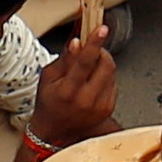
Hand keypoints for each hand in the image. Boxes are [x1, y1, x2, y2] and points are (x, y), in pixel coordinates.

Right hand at [31, 32, 119, 147]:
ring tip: (88, 69)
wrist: (54, 131)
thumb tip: (77, 42)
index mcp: (69, 91)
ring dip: (102, 64)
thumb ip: (65, 59)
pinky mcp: (109, 109)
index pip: (85, 62)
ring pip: (112, 72)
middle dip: (100, 51)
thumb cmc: (49, 102)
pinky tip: (92, 82)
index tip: (101, 29)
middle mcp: (87, 100)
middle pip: (105, 65)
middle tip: (91, 49)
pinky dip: (105, 77)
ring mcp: (100, 106)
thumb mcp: (48, 77)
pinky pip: (113, 83)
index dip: (94, 43)